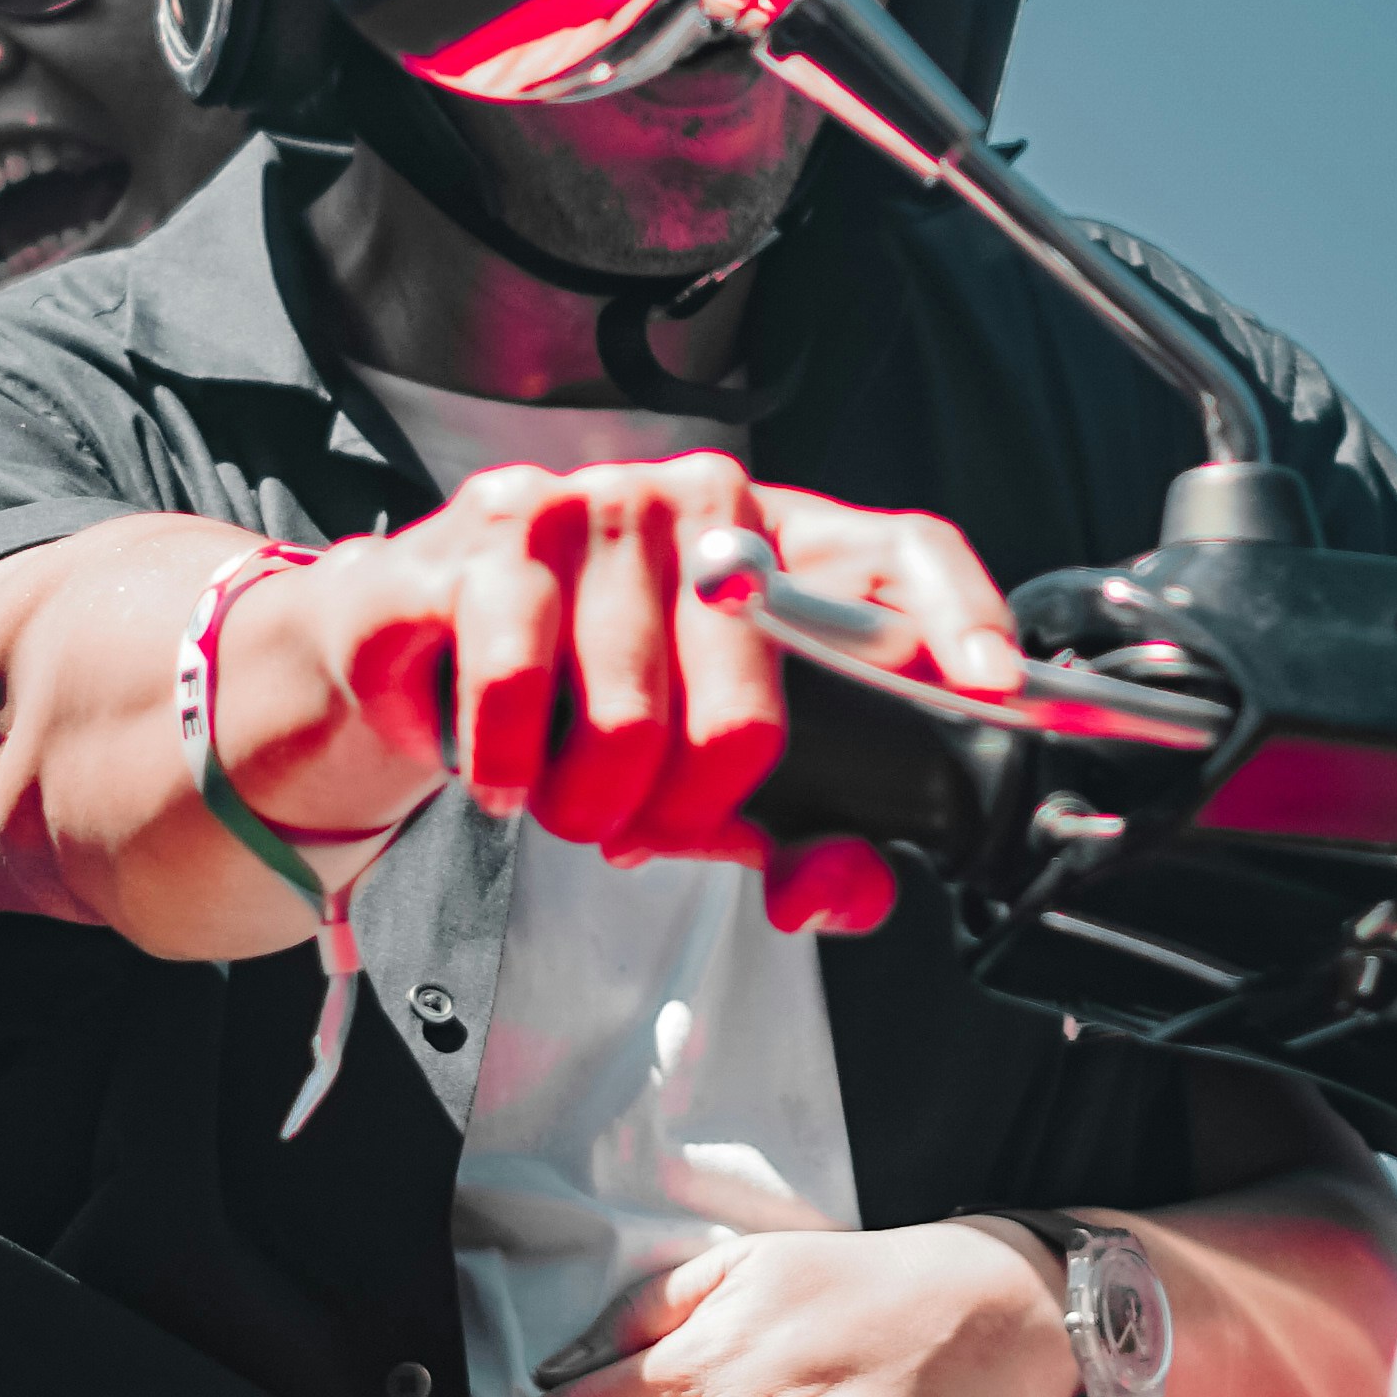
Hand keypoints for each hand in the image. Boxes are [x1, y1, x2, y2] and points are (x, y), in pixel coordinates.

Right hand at [243, 453, 1013, 931]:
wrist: (403, 648)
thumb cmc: (572, 697)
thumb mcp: (700, 777)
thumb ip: (797, 842)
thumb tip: (838, 893)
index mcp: (782, 545)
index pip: (903, 549)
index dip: (961, 616)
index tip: (993, 690)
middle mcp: (704, 503)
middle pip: (756, 701)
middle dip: (693, 809)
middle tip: (643, 822)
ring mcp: (596, 505)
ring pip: (629, 715)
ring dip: (587, 799)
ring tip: (561, 786)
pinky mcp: (490, 535)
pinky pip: (521, 687)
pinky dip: (508, 764)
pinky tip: (501, 763)